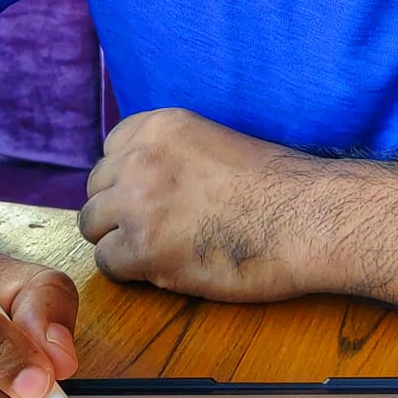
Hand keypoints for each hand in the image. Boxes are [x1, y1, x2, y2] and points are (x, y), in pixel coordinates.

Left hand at [79, 109, 315, 300]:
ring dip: (119, 241)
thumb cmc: (277, 186)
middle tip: (154, 229)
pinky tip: (164, 269)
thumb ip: (171, 155)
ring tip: (158, 250)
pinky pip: (107, 264)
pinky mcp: (143, 250)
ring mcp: (137, 204)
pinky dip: (130, 272)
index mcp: (160, 126)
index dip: (127, 178)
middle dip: (118, 210)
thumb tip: (139, 183)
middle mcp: (139, 159)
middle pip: (97, 189)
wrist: (306, 217)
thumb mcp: (214, 143)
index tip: (150, 196)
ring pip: (92, 226)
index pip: (111, 150)